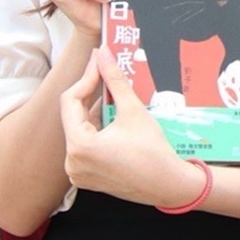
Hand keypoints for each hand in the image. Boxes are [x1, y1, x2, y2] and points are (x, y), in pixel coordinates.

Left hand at [59, 46, 206, 208]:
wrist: (169, 184)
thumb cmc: (153, 152)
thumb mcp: (132, 110)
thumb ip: (114, 79)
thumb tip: (103, 54)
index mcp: (79, 147)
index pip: (70, 101)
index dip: (86, 78)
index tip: (99, 63)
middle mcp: (72, 162)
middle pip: (74, 116)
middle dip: (90, 93)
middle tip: (104, 71)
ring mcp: (79, 172)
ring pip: (80, 129)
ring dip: (95, 110)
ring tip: (113, 92)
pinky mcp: (87, 177)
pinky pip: (86, 145)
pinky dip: (97, 129)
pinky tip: (113, 116)